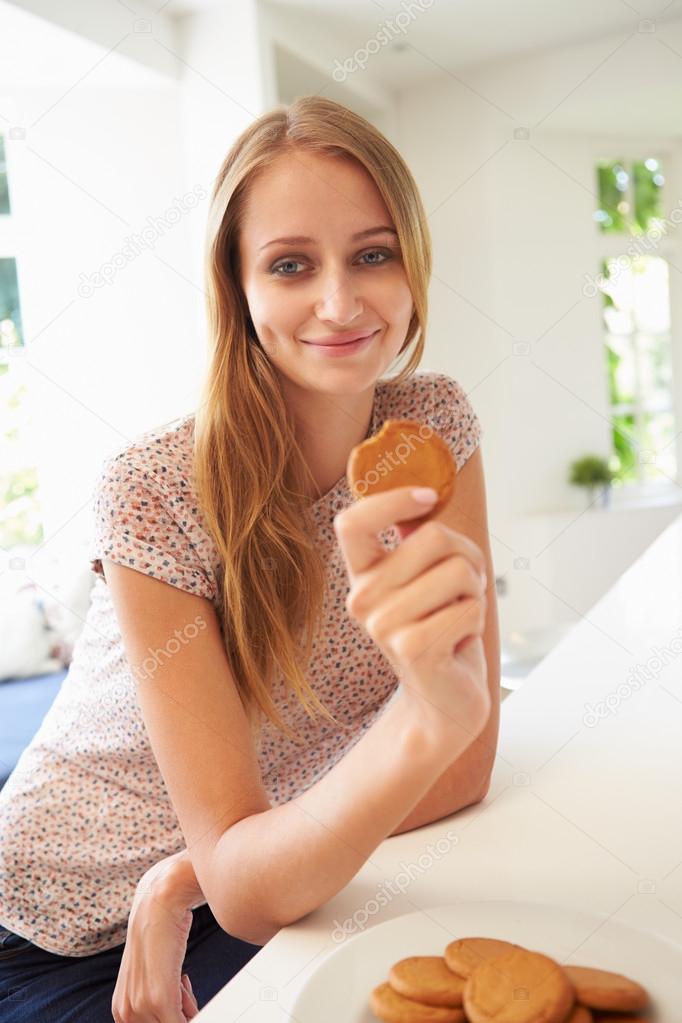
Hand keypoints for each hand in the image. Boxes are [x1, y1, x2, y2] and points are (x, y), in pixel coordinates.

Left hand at [112, 861, 200, 1021]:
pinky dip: (195, 1011)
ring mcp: (140, 1008)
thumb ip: (158, 1001)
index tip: (183, 1004)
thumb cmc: (160, 933)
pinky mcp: (158, 999)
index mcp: (121, 1011)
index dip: (175, 1015)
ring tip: (181, 981)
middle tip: (182, 990)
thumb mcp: (153, 975)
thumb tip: (182, 1017)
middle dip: (183, 1015)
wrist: (159, 902)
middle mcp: (125, 1014)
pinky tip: (184, 978)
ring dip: (188, 1010)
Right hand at [334, 485, 489, 746]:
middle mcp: (363, 599)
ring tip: (459, 619)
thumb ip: (419, 539)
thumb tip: (424, 494)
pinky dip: (477, 621)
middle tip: (464, 589)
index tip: (426, 497)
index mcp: (362, 575)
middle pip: (434, 537)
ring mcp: (383, 625)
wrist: (445, 701)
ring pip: (459, 571)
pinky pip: (469, 607)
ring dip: (475, 594)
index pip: (351, 522)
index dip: (390, 500)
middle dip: (468, 557)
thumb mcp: (427, 579)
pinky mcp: (413, 647)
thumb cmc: (442, 630)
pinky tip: (459, 643)